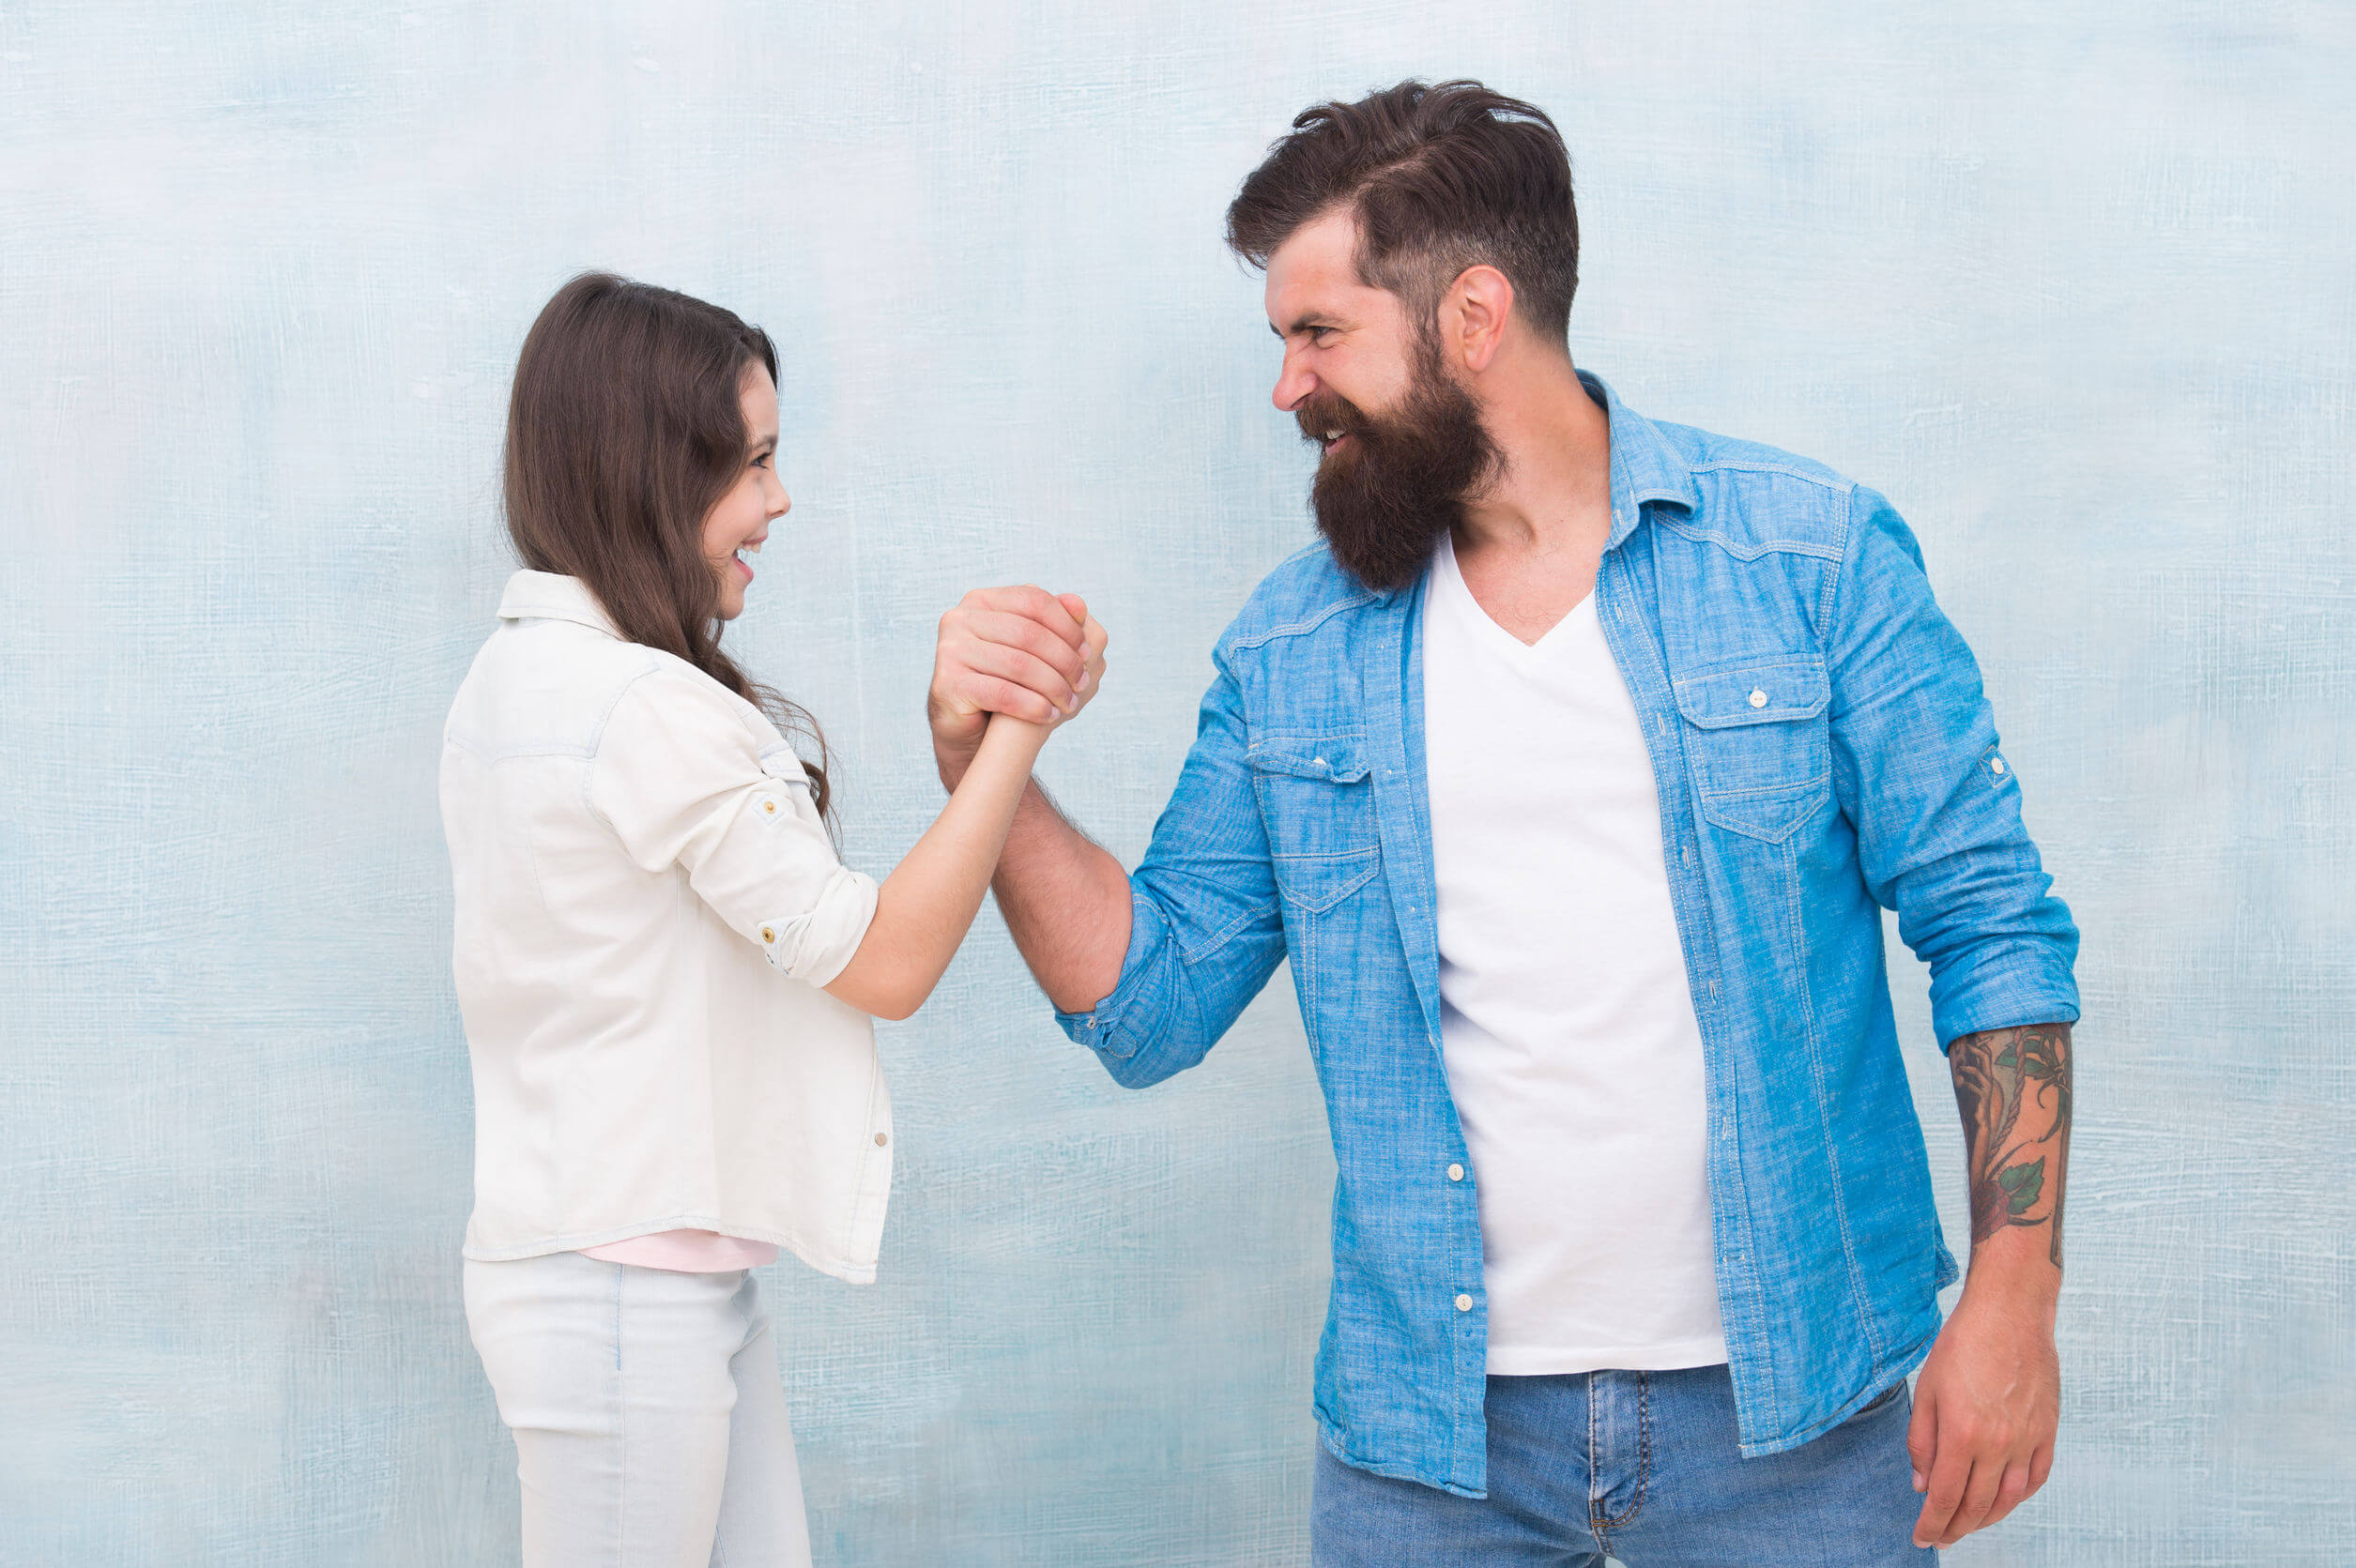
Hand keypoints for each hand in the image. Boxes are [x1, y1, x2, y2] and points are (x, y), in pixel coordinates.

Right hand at [929, 586, 1107, 785]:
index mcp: (980, 601)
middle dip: (1064, 659)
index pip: (1033, 600)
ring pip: (1018, 664)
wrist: (964, 723)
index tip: (1088, 652)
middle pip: (1028, 633)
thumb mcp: (1028, 648)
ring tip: (1070, 703)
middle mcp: (960, 619)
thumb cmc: (1002, 679)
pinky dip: (1033, 706)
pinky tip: (1050, 715)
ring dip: (1053, 686)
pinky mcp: (948, 684)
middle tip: (1083, 681)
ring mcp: (950, 650)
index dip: (1067, 625)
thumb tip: (1080, 604)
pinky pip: (1003, 693)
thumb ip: (1051, 622)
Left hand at [1906, 1276, 2059, 1548]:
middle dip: (1955, 1528)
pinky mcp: (2048, 1431)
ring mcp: (2028, 1440)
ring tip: (1968, 1525)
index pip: (1945, 1497)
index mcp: (1962, 1433)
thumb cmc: (1962, 1345)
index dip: (1932, 1524)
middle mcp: (1998, 1444)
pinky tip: (2004, 1501)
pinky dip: (2018, 1497)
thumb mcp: (1926, 1390)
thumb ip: (1921, 1442)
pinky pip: (2036, 1479)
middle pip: (1976, 1505)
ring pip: (2009, 1499)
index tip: (1922, 1538)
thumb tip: (1922, 1485)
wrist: (2009, 1314)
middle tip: (1941, 1537)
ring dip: (1986, 1519)